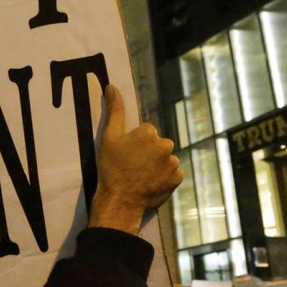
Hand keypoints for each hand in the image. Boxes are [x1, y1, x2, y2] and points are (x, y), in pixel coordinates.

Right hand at [89, 84, 182, 233]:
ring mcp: (173, 163)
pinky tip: (151, 183)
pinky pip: (172, 174)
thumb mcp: (109, 137)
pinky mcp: (177, 178)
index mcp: (149, 132)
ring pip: (166, 159)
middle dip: (149, 153)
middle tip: (134, 166)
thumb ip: (114, 111)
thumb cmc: (111, 168)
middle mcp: (165, 144)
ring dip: (158, 165)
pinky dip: (165, 177)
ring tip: (142, 176)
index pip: (146, 133)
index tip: (127, 155)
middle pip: (158, 145)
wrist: (120, 200)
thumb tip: (112, 86)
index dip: (136, 144)